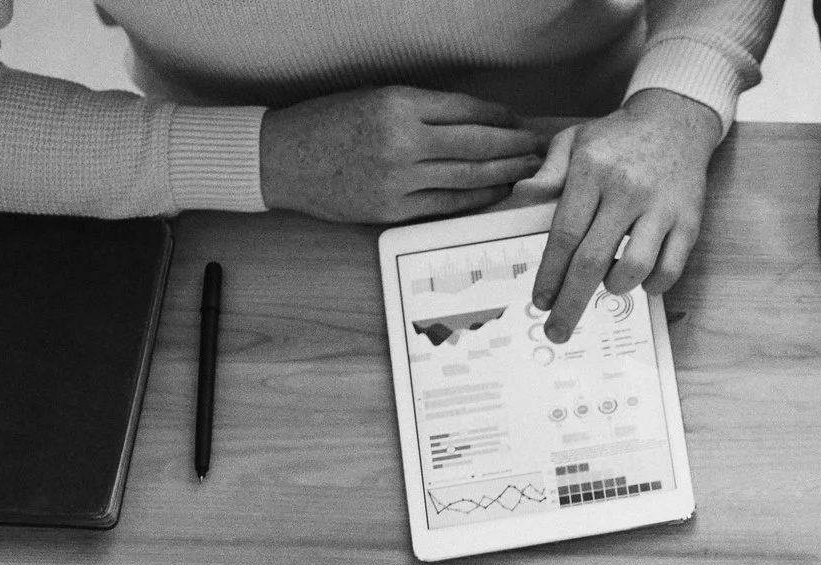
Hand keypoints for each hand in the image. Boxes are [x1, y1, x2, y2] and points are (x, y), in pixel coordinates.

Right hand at [258, 87, 543, 222]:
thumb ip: (422, 109)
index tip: (519, 119)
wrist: (279, 159)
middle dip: (515, 146)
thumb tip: (477, 120)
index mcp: (396, 105)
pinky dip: (478, 198)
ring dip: (506, 173)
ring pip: (469, 178)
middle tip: (541, 147)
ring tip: (530, 169)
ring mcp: (399, 181)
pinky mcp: (393, 211)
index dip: (500, 116)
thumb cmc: (326, 123)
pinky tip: (498, 191)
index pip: (466, 111)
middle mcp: (401, 142)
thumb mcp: (373, 98)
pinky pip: (448, 204)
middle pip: (477, 145)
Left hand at [526, 88, 722, 342]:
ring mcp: (661, 207)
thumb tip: (520, 200)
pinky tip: (641, 282)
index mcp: (593, 170)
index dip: (550, 273)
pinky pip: (671, 268)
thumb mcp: (576, 141)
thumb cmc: (619, 136)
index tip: (539, 302)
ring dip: (615, 288)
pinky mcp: (688, 220)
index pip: (565, 233)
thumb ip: (549, 173)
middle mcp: (626, 189)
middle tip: (558, 329)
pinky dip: (653, 285)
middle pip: (593, 260)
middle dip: (572, 301)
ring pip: (634, 267)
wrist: (676, 120)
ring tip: (607, 287)